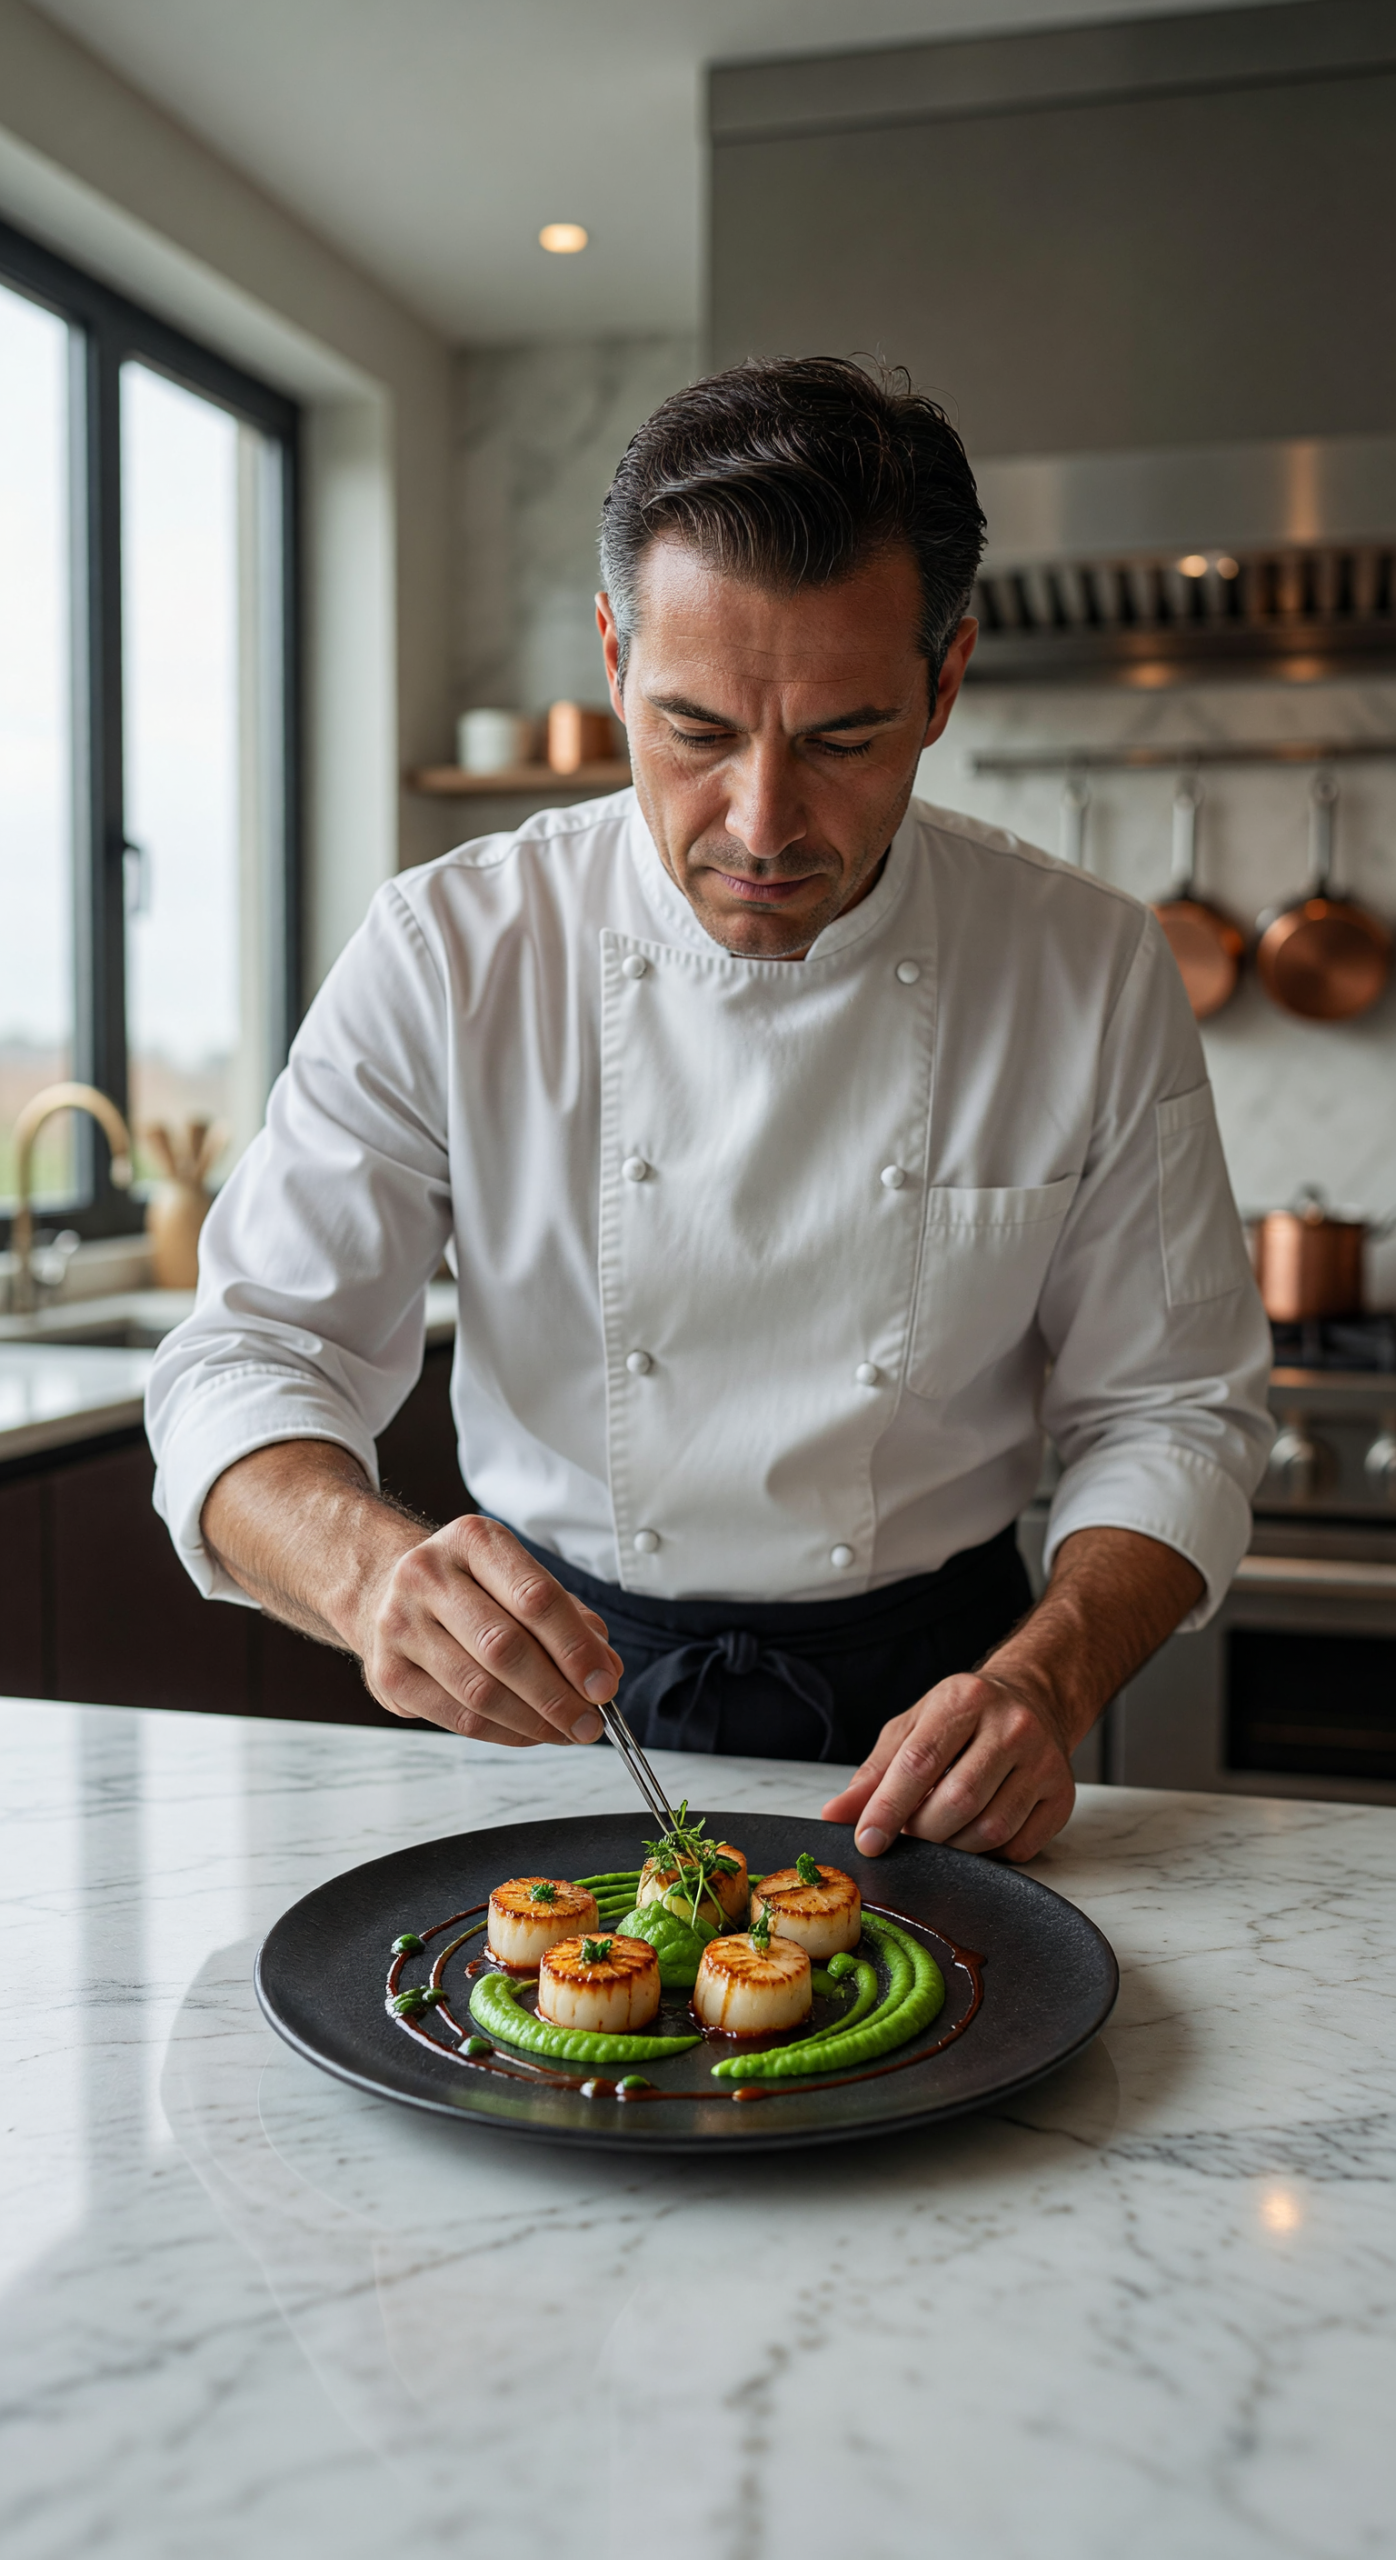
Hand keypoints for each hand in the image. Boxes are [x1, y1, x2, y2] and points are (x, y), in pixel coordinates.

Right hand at [350, 1513, 623, 1746]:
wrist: (385, 1589)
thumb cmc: (471, 1588)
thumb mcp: (520, 1581)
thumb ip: (571, 1621)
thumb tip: (605, 1672)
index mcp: (472, 1541)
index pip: (535, 1597)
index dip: (575, 1647)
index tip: (604, 1685)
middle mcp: (427, 1575)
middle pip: (504, 1647)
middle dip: (558, 1695)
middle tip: (591, 1723)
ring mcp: (399, 1625)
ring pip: (480, 1690)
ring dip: (534, 1722)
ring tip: (567, 1732)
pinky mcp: (387, 1674)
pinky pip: (457, 1718)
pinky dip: (504, 1734)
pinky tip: (530, 1733)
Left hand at [820, 1670, 1075, 1863]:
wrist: (1033, 1700)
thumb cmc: (962, 1718)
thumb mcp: (912, 1728)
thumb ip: (874, 1773)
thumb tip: (836, 1814)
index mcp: (965, 1700)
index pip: (920, 1763)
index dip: (888, 1808)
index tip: (867, 1840)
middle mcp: (1012, 1726)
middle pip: (957, 1801)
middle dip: (922, 1832)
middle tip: (907, 1836)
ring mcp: (1044, 1761)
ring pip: (989, 1830)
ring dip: (953, 1847)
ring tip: (940, 1832)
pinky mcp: (1062, 1796)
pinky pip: (1019, 1846)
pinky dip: (989, 1854)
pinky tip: (977, 1831)